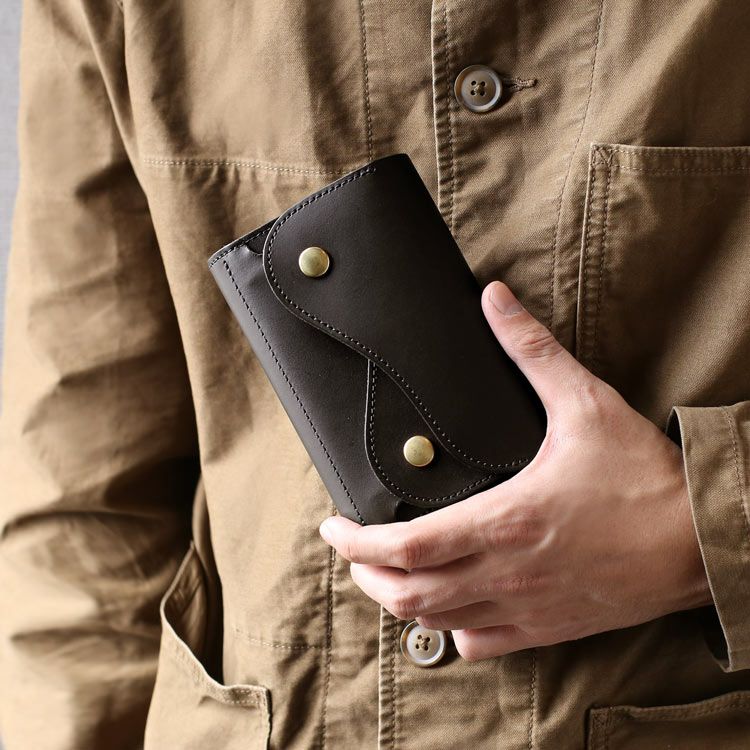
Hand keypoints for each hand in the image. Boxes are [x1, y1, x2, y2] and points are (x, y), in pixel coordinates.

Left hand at [319, 282, 711, 660]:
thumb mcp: (585, 402)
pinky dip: (450, 631)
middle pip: (407, 593)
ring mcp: (526, 607)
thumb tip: (495, 300)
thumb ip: (532, 350)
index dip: (356, 543)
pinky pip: (481, 645)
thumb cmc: (644, 476)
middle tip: (355, 552)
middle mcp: (506, 571)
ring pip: (437, 624)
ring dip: (401, 602)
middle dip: (367, 577)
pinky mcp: (549, 628)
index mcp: (505, 519)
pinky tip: (448, 610)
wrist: (703, 540)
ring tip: (388, 576)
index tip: (334, 527)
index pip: (404, 545)